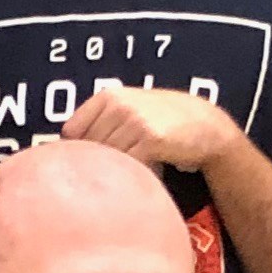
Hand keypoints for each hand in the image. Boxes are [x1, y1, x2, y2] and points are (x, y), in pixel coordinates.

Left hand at [62, 83, 239, 175]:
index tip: (90, 164)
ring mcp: (133, 120)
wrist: (205, 125)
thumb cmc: (163, 123)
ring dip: (117, 171)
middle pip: (87, 147)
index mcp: (107, 96)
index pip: (71, 131)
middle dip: (97, 165)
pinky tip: (147, 173)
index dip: (79, 151)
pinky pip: (128, 165)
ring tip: (133, 172)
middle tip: (112, 176)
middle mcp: (118, 105)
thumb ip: (101, 123)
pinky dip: (134, 175)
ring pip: (106, 158)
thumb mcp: (129, 110)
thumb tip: (67, 153)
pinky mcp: (150, 138)